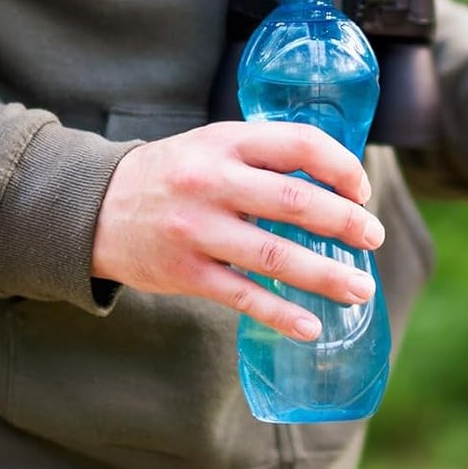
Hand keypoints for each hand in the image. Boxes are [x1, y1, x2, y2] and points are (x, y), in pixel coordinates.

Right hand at [91, 122, 384, 340]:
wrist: (94, 208)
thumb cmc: (170, 176)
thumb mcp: (210, 145)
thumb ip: (262, 156)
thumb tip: (335, 181)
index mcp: (225, 142)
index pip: (298, 143)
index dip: (340, 166)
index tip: (361, 191)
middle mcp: (212, 181)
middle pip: (295, 201)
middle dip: (345, 223)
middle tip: (373, 239)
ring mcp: (197, 229)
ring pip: (275, 254)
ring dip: (325, 275)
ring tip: (360, 289)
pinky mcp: (185, 272)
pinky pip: (243, 295)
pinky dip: (281, 314)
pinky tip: (311, 326)